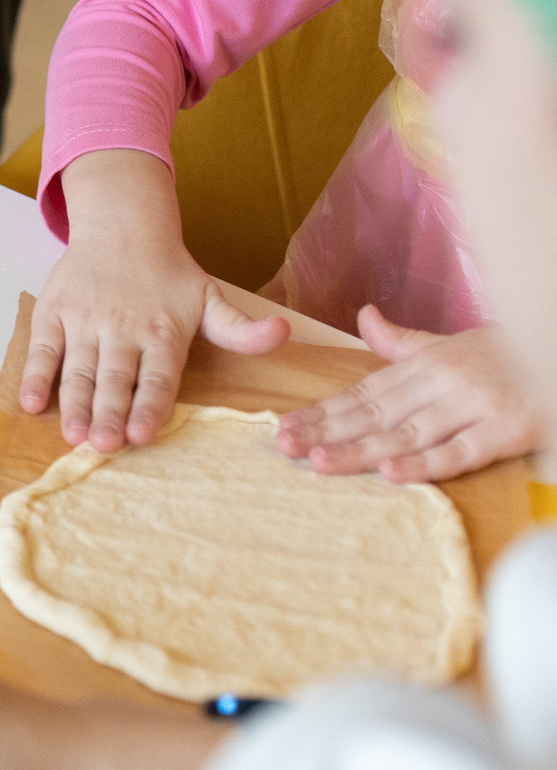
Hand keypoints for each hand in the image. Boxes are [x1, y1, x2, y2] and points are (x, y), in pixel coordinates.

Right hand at [22, 151, 286, 448]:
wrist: (122, 227)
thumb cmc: (168, 274)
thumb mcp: (211, 299)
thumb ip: (242, 328)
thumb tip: (284, 334)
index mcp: (162, 330)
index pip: (157, 376)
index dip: (149, 406)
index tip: (142, 435)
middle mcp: (122, 326)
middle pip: (115, 378)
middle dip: (108, 413)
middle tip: (104, 445)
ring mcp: (84, 319)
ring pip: (79, 369)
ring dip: (75, 404)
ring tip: (73, 435)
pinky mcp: (54, 311)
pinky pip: (43, 349)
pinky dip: (35, 377)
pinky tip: (32, 404)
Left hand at [276, 307, 539, 481]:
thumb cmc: (507, 357)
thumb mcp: (452, 344)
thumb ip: (404, 343)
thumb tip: (364, 316)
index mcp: (424, 365)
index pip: (364, 392)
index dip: (324, 410)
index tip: (285, 425)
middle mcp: (442, 382)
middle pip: (376, 413)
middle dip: (328, 431)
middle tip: (284, 445)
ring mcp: (474, 405)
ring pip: (408, 432)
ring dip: (362, 449)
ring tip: (320, 461)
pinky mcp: (506, 430)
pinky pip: (461, 451)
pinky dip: (426, 463)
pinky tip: (392, 474)